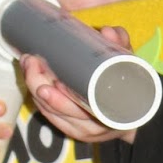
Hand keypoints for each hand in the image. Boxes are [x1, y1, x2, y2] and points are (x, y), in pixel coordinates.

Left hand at [20, 26, 136, 146]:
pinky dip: (39, 99)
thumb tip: (108, 32)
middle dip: (40, 86)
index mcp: (112, 116)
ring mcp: (82, 131)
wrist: (134, 112)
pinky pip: (50, 116)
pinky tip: (32, 80)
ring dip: (35, 89)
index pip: (83, 112)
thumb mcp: (131, 64)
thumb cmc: (131, 85)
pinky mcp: (72, 130)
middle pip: (61, 111)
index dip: (63, 99)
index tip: (54, 80)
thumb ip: (122, 45)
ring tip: (28, 64)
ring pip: (52, 114)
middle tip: (32, 62)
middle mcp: (95, 128)